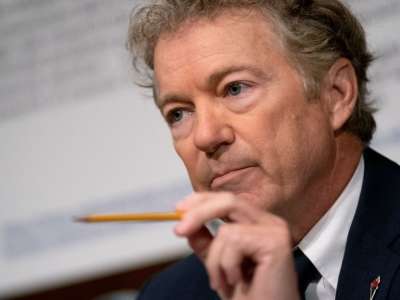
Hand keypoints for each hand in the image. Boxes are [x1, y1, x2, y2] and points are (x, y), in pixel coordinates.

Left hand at [174, 192, 299, 299]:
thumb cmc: (249, 296)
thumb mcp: (218, 264)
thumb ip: (206, 243)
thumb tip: (186, 223)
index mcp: (257, 223)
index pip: (227, 200)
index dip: (201, 200)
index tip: (178, 209)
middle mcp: (268, 222)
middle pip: (228, 201)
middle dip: (198, 214)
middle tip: (178, 230)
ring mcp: (275, 230)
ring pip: (226, 229)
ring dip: (215, 260)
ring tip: (221, 282)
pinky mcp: (276, 241)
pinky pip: (235, 242)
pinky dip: (226, 265)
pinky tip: (237, 282)